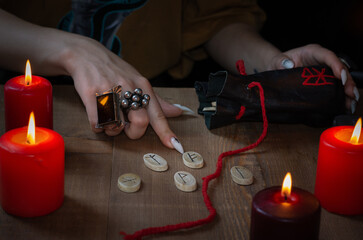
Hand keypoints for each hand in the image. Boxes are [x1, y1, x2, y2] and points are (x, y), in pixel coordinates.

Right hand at [62, 35, 181, 146]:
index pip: (158, 113)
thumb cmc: (115, 71)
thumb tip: (178, 112)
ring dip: (112, 130)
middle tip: (126, 127)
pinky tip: (98, 116)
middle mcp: (129, 88)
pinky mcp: (91, 95)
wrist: (86, 54)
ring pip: (117, 126)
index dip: (166, 131)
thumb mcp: (138, 81)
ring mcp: (110, 91)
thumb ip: (157, 101)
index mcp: (143, 86)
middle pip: (140, 123)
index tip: (175, 146)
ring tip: (109, 119)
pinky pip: (97, 124)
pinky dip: (98, 127)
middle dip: (133, 133)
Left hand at [269, 44, 358, 112]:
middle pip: (340, 68)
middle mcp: (322, 60)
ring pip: (341, 79)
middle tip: (352, 95)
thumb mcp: (276, 61)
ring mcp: (324, 71)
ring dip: (348, 91)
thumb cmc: (277, 63)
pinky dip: (341, 96)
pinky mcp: (323, 81)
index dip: (337, 65)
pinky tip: (345, 105)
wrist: (276, 68)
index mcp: (312, 51)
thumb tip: (288, 65)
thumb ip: (280, 61)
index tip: (342, 76)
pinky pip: (335, 87)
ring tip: (351, 104)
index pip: (328, 56)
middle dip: (348, 82)